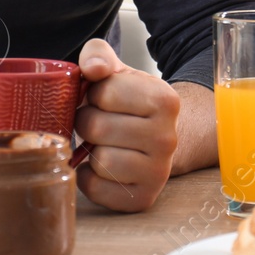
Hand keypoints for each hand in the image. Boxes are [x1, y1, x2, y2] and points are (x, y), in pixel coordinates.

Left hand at [74, 38, 180, 211]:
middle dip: (88, 122)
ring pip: (99, 160)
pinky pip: (96, 189)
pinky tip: (101, 166)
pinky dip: (89, 177)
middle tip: (99, 122)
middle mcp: (167, 138)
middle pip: (96, 128)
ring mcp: (158, 172)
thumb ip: (98, 56)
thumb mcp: (117, 71)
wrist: (157, 138)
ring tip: (103, 143)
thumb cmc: (129, 103)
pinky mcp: (143, 198)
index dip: (94, 94)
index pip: (103, 92)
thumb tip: (93, 68)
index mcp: (164, 100)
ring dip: (91, 151)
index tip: (105, 99)